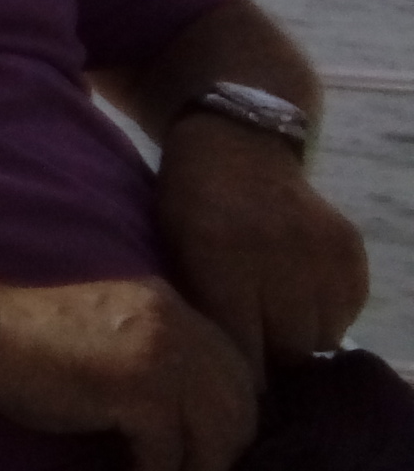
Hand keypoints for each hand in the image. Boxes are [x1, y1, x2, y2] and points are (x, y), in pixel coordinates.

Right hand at [0, 277, 256, 470]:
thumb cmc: (30, 343)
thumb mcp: (109, 333)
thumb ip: (154, 353)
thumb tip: (192, 411)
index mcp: (168, 305)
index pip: (235, 366)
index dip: (230, 411)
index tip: (207, 441)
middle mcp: (175, 323)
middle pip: (239, 401)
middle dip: (224, 444)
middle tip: (193, 466)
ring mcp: (160, 356)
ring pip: (216, 432)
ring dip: (195, 464)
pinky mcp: (140, 391)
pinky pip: (171, 452)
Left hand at [157, 113, 371, 362]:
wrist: (237, 142)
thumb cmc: (186, 201)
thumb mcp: (170, 249)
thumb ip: (195, 307)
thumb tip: (216, 372)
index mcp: (220, 255)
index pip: (242, 348)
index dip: (236, 372)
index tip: (228, 378)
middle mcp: (278, 253)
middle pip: (289, 349)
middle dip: (269, 358)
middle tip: (252, 347)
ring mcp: (321, 249)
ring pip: (322, 337)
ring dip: (299, 338)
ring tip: (272, 319)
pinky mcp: (351, 248)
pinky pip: (346, 312)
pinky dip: (323, 315)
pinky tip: (296, 294)